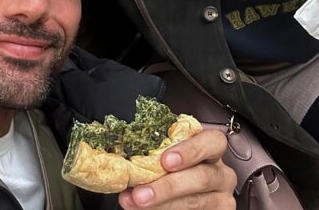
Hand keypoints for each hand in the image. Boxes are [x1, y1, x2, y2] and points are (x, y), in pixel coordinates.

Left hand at [117, 130, 236, 208]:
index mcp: (212, 148)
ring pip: (194, 202)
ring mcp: (221, 198)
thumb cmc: (174, 164)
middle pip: (201, 177)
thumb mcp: (171, 152)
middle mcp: (221, 173)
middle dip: (168, 186)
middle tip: (140, 193)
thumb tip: (125, 154)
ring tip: (135, 203)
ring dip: (161, 203)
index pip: (213, 142)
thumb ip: (159, 148)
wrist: (180, 189)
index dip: (190, 150)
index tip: (166, 160)